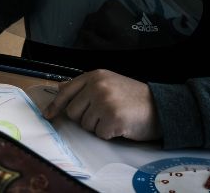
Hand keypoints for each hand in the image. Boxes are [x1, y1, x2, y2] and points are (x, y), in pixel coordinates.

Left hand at [42, 69, 161, 140]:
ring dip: (98, 126)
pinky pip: (99, 134)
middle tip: (104, 115)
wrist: (161, 106)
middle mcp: (97, 86)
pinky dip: (109, 134)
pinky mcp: (113, 118)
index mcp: (95, 76)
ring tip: (115, 118)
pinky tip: (121, 125)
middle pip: (73, 112)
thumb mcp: (109, 83)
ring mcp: (105, 102)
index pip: (67, 91)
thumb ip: (86, 86)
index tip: (48, 115)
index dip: (55, 105)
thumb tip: (60, 88)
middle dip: (85, 118)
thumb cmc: (134, 97)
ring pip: (85, 125)